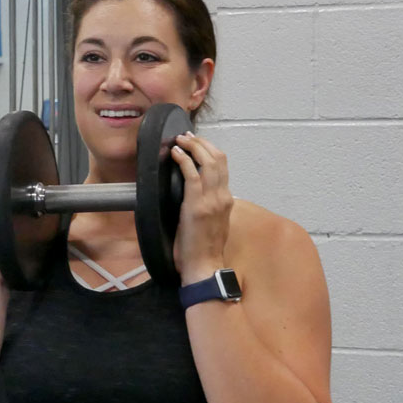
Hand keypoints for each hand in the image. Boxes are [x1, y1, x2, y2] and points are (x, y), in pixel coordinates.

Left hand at [170, 132, 233, 284]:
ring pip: (208, 162)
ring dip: (193, 147)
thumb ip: (210, 204)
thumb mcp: (213, 221)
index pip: (223, 166)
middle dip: (202, 143)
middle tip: (187, 136)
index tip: (197, 143)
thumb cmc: (204, 248)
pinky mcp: (197, 205)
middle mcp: (223, 196)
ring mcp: (212, 200)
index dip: (210, 150)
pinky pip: (192, 175)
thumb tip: (198, 192)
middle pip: (218, 159)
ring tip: (181, 140)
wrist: (204, 265)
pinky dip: (184, 160)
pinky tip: (176, 153)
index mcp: (227, 199)